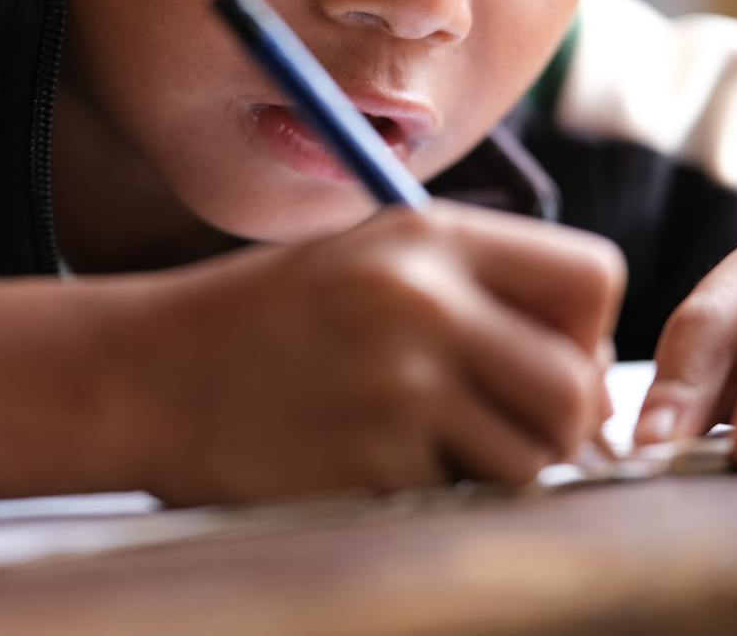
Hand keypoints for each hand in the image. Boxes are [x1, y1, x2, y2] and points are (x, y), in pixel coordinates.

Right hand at [0, 200, 625, 505]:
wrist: (143, 372)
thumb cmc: (260, 323)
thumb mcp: (366, 263)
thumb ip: (473, 297)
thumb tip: (588, 386)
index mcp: (430, 237)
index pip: (593, 277)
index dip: (584, 333)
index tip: (541, 360)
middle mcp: (425, 300)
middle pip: (575, 386)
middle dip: (555, 428)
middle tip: (499, 435)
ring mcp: (399, 383)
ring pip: (528, 460)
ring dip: (494, 472)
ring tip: (422, 448)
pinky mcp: (371, 459)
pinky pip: (453, 498)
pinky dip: (425, 496)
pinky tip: (362, 462)